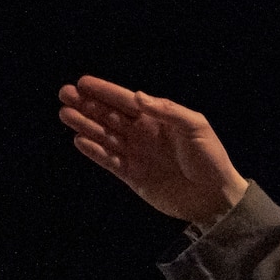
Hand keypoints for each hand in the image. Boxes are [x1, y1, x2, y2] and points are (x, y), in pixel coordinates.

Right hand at [57, 75, 248, 225]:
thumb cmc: (210, 158)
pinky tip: (80, 141)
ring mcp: (137, 155)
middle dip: (86, 104)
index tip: (82, 82)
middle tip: (64, 94)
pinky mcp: (133, 176)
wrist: (215, 197)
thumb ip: (167, 110)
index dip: (104, 91)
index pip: (125, 100)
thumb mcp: (195, 127)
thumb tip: (138, 96)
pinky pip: (109, 161)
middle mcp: (143, 134)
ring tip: (65, 114)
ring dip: (85, 125)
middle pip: (108, 115)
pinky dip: (95, 152)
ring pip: (105, 136)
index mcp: (158, 118)